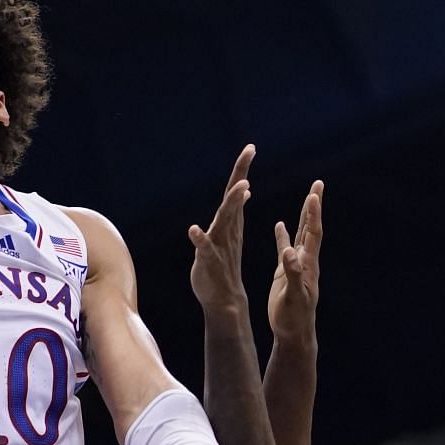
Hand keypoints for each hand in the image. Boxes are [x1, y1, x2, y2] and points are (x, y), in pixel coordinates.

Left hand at [188, 145, 253, 312]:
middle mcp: (227, 230)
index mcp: (231, 223)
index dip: (242, 169)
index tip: (251, 147)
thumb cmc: (223, 265)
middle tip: (249, 152)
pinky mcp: (208, 260)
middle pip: (233, 198)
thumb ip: (234, 211)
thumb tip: (243, 190)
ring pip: (225, 220)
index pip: (236, 191)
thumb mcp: (230, 233)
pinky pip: (204, 248)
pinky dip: (199, 238)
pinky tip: (193, 230)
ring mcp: (218, 244)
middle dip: (240, 175)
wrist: (224, 298)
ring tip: (240, 186)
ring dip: (231, 204)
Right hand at [268, 180, 323, 341]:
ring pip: (301, 234)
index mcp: (307, 265)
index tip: (313, 193)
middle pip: (311, 228)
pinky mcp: (286, 271)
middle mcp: (305, 261)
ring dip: (303, 216)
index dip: (313, 214)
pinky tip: (279, 224)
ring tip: (306, 197)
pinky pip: (285, 247)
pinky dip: (282, 234)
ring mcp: (296, 265)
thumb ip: (291, 273)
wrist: (294, 332)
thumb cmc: (294, 317)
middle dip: (313, 206)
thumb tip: (289, 252)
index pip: (312, 233)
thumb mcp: (292, 296)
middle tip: (318, 185)